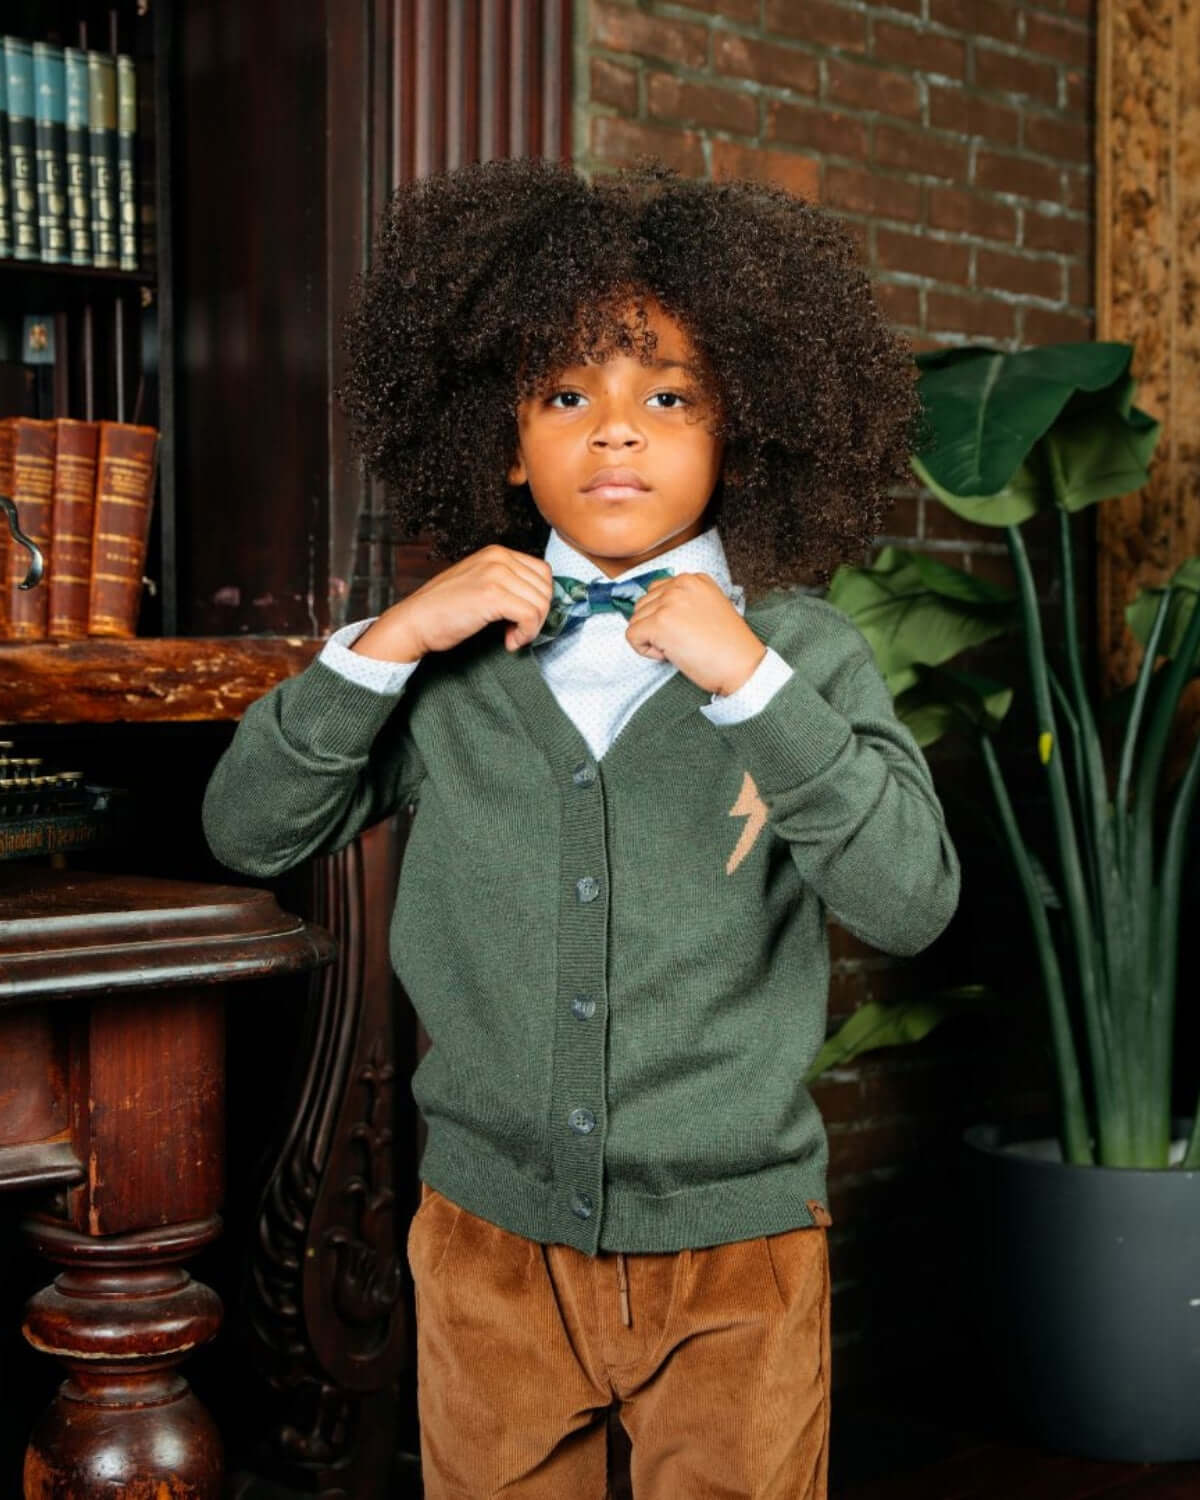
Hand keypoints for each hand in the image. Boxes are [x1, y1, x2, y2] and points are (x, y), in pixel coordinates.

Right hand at [351, 545, 553, 660]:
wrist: (414, 622)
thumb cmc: (443, 611)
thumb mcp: (479, 584)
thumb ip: (508, 584)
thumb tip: (541, 601)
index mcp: (497, 553)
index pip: (543, 573)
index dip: (539, 600)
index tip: (523, 619)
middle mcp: (498, 558)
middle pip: (546, 588)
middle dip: (538, 616)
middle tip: (517, 632)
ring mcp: (495, 574)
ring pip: (541, 603)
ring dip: (531, 628)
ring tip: (511, 638)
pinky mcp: (492, 595)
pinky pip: (530, 616)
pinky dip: (525, 634)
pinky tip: (509, 642)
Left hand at [625, 573, 765, 696]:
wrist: (742, 665)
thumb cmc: (729, 646)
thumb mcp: (709, 608)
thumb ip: (684, 602)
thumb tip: (656, 611)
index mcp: (694, 579)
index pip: (657, 592)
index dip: (665, 617)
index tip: (685, 630)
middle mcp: (680, 584)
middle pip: (643, 605)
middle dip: (655, 627)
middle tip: (682, 641)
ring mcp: (669, 602)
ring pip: (635, 620)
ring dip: (650, 638)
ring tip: (679, 646)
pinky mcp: (659, 623)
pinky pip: (632, 636)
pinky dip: (644, 651)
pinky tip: (669, 654)